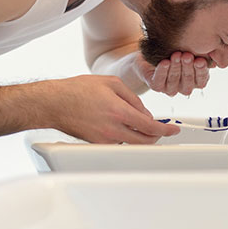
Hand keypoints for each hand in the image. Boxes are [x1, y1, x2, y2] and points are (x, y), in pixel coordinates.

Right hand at [54, 75, 178, 143]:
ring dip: (140, 136)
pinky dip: (125, 136)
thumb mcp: (111, 83)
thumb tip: (145, 113)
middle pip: (145, 141)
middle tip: (161, 129)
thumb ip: (133, 98)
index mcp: (119, 112)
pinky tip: (120, 125)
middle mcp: (113, 129)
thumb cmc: (78, 90)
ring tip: (137, 123)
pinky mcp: (96, 144)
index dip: (166, 130)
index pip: (151, 127)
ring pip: (132, 144)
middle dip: (157, 136)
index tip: (173, 130)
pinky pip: (119, 143)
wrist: (54, 103)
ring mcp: (104, 140)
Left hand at [135, 51, 209, 96]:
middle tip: (187, 55)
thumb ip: (202, 53)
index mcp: (196, 81)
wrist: (151, 52)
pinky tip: (165, 62)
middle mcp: (184, 87)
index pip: (202, 80)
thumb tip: (214, 52)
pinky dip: (162, 72)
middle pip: (188, 81)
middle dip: (188, 67)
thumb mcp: (190, 49)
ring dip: (176, 68)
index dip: (201, 71)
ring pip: (174, 81)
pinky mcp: (156, 86)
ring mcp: (170, 88)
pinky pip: (159, 81)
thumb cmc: (174, 50)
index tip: (200, 60)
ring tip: (176, 55)